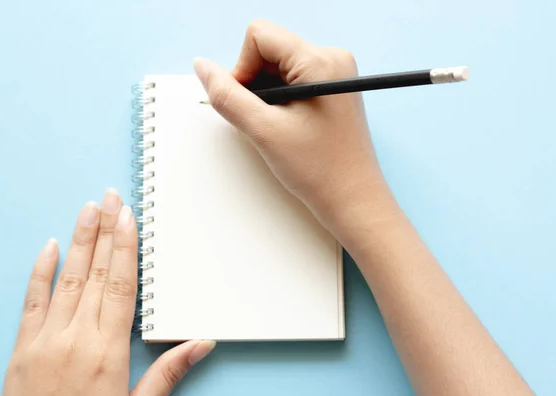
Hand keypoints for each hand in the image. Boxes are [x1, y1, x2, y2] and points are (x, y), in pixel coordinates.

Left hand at [2, 189, 214, 395]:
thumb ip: (168, 373)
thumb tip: (202, 344)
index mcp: (109, 351)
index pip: (121, 286)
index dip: (126, 249)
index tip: (128, 219)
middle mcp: (76, 338)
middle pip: (97, 274)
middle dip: (106, 232)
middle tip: (111, 198)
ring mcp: (45, 341)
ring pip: (67, 279)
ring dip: (80, 242)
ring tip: (89, 209)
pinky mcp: (21, 349)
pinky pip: (31, 302)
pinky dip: (40, 272)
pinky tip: (50, 246)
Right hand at [193, 20, 400, 233]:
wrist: (353, 199)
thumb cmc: (320, 169)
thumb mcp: (264, 131)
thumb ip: (227, 96)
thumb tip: (202, 66)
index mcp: (320, 61)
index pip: (260, 35)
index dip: (242, 67)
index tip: (249, 103)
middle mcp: (332, 59)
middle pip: (268, 49)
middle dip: (255, 83)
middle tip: (266, 121)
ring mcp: (335, 73)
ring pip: (278, 66)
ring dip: (267, 95)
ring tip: (282, 128)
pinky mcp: (333, 88)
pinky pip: (292, 80)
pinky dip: (280, 100)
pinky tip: (290, 126)